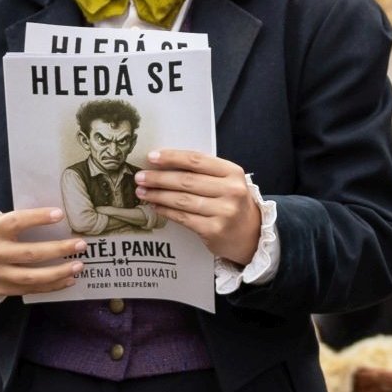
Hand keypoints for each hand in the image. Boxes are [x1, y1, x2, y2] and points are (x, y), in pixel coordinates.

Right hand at [0, 207, 82, 296]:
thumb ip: (20, 222)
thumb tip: (57, 218)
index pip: (17, 222)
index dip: (38, 218)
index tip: (60, 214)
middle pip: (28, 254)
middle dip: (57, 250)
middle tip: (80, 245)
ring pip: (30, 277)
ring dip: (58, 273)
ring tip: (78, 266)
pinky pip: (29, 290)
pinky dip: (51, 286)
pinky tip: (67, 280)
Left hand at [137, 150, 261, 264]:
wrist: (251, 235)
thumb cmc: (232, 202)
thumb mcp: (226, 181)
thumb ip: (203, 171)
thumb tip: (165, 163)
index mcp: (232, 173)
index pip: (197, 160)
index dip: (172, 158)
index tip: (152, 157)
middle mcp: (231, 191)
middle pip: (186, 181)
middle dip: (159, 178)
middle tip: (140, 177)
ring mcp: (223, 212)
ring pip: (182, 200)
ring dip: (158, 195)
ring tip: (142, 192)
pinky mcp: (214, 230)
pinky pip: (183, 218)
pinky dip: (166, 211)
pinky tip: (155, 206)